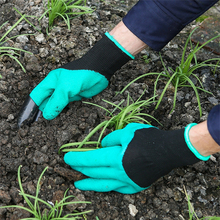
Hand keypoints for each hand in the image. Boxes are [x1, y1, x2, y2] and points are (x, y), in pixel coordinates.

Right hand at [27, 33, 131, 119]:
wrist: (100, 71)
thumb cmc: (80, 75)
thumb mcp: (65, 88)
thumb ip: (56, 102)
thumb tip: (46, 115)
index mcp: (50, 82)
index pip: (36, 96)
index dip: (31, 107)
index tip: (28, 120)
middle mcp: (56, 88)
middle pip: (46, 102)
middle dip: (43, 112)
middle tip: (39, 127)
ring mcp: (66, 93)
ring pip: (57, 106)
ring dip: (55, 114)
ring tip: (50, 126)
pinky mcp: (75, 97)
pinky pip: (67, 106)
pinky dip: (65, 112)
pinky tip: (63, 120)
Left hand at [64, 123, 209, 193]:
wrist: (169, 151)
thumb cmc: (148, 138)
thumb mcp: (128, 131)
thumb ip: (112, 139)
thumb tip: (103, 146)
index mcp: (116, 158)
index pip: (91, 159)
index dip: (77, 158)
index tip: (67, 157)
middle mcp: (119, 173)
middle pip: (95, 171)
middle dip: (81, 169)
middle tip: (71, 167)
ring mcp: (127, 182)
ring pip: (103, 185)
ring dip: (89, 184)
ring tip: (78, 184)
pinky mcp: (135, 186)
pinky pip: (117, 188)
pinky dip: (107, 186)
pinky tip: (102, 185)